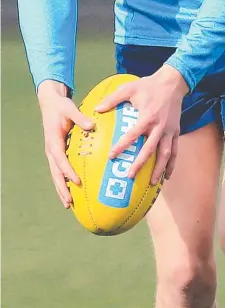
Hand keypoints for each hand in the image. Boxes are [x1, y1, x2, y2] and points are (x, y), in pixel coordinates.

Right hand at [37, 80, 94, 207]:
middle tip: (69, 202)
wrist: (50, 103)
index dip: (68, 171)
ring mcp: (52, 153)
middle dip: (62, 188)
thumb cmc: (61, 106)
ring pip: (56, 175)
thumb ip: (80, 118)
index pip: (60, 159)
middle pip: (55, 173)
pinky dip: (64, 181)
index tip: (76, 181)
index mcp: (53, 141)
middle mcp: (51, 150)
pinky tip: (72, 191)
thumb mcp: (69, 108)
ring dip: (61, 189)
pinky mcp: (56, 153)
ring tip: (69, 204)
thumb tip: (92, 126)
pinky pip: (60, 170)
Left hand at [96, 65, 188, 184]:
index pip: (132, 135)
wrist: (173, 82)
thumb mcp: (129, 88)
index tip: (111, 157)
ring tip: (152, 183)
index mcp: (147, 117)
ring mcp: (169, 131)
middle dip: (140, 164)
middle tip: (129, 176)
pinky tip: (167, 176)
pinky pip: (175, 151)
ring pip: (166, 154)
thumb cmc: (148, 85)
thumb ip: (112, 99)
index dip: (121, 146)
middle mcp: (159, 126)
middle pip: (150, 149)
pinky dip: (171, 164)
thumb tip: (96, 109)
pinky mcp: (176, 132)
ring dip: (159, 169)